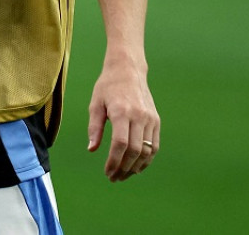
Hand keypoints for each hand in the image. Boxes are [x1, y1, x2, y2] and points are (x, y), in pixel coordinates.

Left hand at [87, 57, 158, 181]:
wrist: (128, 70)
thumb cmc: (108, 86)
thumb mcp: (95, 104)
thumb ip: (94, 127)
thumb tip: (92, 149)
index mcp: (121, 111)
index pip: (120, 144)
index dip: (114, 161)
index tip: (107, 172)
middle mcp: (139, 116)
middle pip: (134, 150)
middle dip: (124, 168)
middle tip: (114, 178)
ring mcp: (150, 119)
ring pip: (147, 151)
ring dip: (135, 167)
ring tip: (124, 175)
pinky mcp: (156, 121)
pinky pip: (154, 145)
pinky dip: (147, 159)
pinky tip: (136, 166)